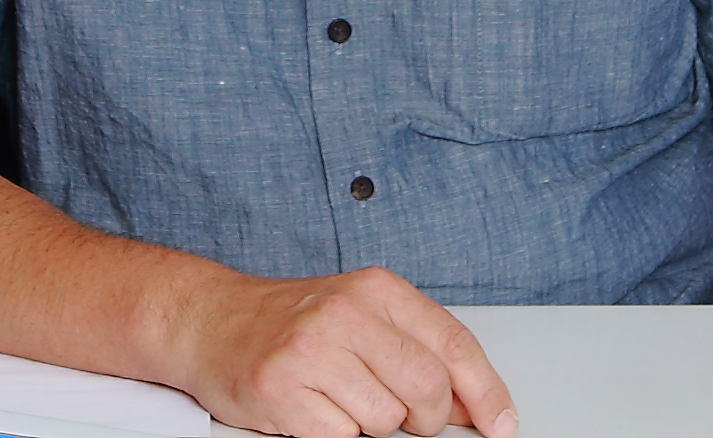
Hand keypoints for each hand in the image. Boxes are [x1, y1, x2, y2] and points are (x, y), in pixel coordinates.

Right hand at [163, 267, 516, 437]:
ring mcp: (311, 351)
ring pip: (385, 422)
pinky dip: (335, 435)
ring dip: (371, 425)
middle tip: (407, 418)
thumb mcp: (360, 313)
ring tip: (340, 398)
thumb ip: (415, 347)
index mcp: (375, 289)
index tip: (501, 423)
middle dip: (426, 419)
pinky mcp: (283, 390)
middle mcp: (345, 313)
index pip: (453, 345)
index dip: (486, 392)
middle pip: (427, 391)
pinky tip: (315, 409)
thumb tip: (471, 402)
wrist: (211, 321)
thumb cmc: (292, 320)